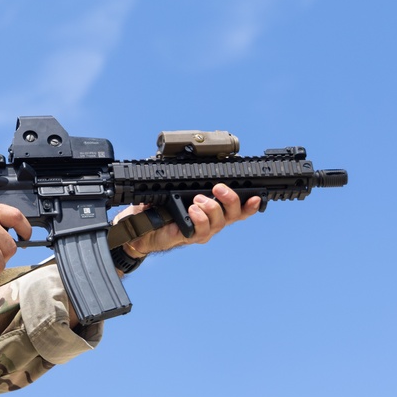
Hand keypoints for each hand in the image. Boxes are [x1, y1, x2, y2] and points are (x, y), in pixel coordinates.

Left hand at [115, 184, 260, 255]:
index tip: (256, 195)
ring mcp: (202, 231)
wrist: (140, 228)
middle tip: (218, 188)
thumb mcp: (169, 188)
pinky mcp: (189, 238)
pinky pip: (200, 231)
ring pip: (219, 222)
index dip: (250, 204)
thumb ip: (180, 177)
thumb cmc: (157, 207)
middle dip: (230, 199)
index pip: (238, 207)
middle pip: (235, 214)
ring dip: (212, 208)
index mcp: (213, 208)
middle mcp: (212, 221)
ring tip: (197, 200)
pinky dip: (199, 219)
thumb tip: (179, 158)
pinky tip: (192, 211)